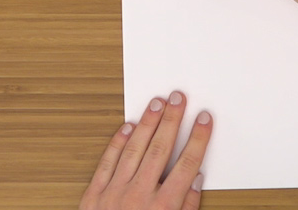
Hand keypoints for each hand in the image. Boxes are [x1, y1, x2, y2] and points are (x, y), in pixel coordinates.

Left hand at [79, 92, 212, 209]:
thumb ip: (186, 208)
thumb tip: (195, 180)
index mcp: (163, 207)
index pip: (187, 163)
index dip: (198, 138)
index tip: (204, 119)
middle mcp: (139, 196)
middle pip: (161, 148)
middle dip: (173, 119)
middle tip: (179, 98)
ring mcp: (114, 193)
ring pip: (134, 148)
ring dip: (147, 123)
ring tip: (156, 103)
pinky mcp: (93, 196)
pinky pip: (107, 162)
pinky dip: (117, 143)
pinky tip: (127, 126)